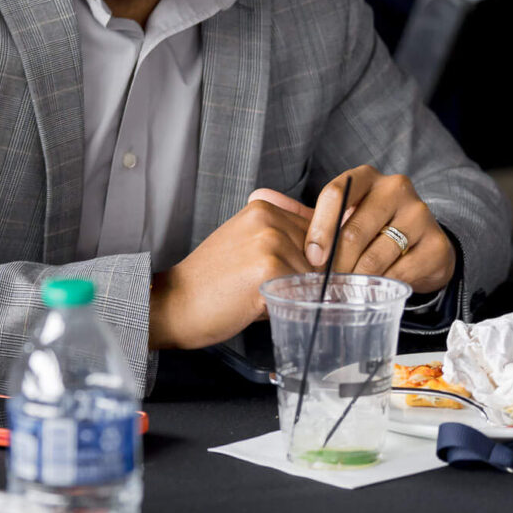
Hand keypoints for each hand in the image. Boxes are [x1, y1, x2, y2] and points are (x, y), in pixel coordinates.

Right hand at [149, 197, 315, 349]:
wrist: (176, 304)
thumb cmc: (212, 283)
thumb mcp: (248, 246)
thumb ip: (285, 239)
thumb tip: (336, 249)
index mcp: (264, 207)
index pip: (319, 231)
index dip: (311, 260)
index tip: (285, 274)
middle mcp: (268, 217)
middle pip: (322, 254)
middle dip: (304, 278)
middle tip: (262, 287)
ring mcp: (269, 239)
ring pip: (314, 275)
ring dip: (294, 293)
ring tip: (257, 293)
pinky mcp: (269, 266)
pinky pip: (302, 291)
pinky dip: (286, 305)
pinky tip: (255, 302)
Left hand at [254, 166, 454, 293]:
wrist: (419, 248)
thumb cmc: (367, 233)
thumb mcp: (336, 219)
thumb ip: (299, 213)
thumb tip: (256, 198)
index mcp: (366, 178)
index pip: (336, 194)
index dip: (319, 228)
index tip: (310, 257)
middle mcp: (396, 188)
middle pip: (355, 229)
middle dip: (334, 263)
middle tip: (322, 284)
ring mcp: (421, 215)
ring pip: (377, 255)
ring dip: (355, 279)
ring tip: (342, 292)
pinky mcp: (437, 246)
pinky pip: (401, 273)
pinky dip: (381, 287)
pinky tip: (370, 292)